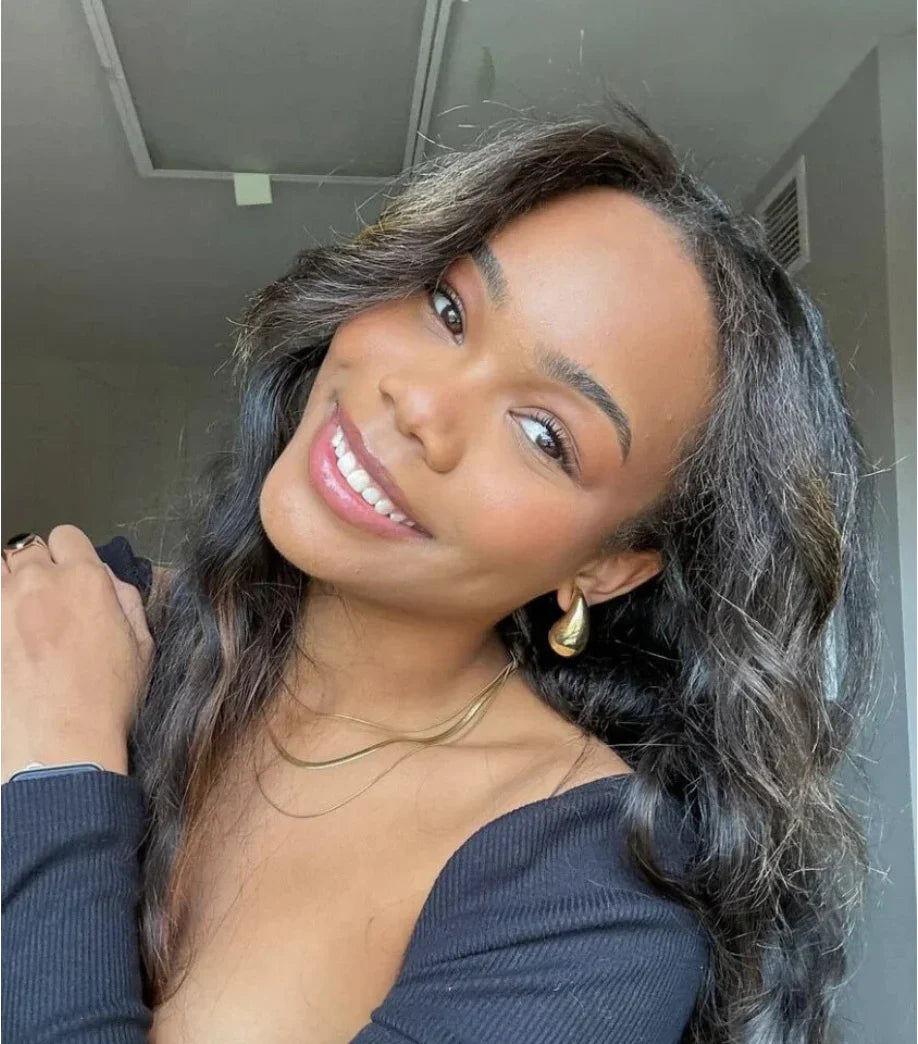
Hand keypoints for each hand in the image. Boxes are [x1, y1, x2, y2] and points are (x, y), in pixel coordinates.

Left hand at [1, 525, 153, 780]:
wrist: (61, 746)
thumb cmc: (107, 700)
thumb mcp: (142, 646)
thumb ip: (127, 600)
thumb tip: (109, 581)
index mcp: (85, 580)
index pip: (67, 536)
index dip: (72, 556)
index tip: (74, 577)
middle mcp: (38, 583)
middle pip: (26, 547)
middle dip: (37, 567)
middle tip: (47, 598)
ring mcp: (1, 607)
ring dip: (10, 583)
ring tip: (20, 614)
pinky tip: (9, 635)